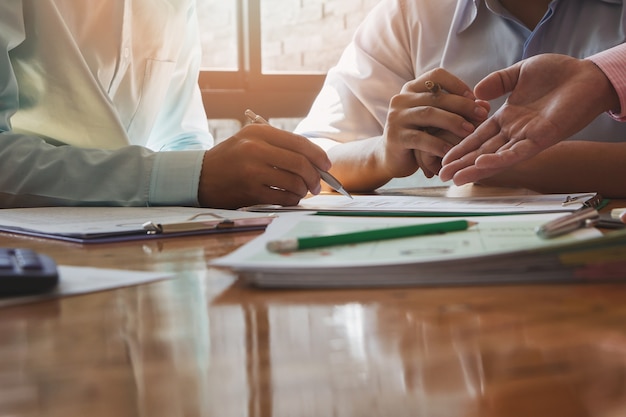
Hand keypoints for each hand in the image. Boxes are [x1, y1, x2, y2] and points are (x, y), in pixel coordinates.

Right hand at [197, 124, 330, 207]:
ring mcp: (252, 170)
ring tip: (303, 191)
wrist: (199, 176)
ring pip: (294, 181)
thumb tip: (316, 160)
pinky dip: (293, 200)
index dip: (318, 155)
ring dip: (304, 190)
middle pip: (300, 163)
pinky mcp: (250, 191)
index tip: (326, 165)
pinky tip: (291, 198)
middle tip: (317, 184)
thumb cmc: (231, 159)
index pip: (299, 142)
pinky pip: (283, 197)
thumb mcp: (250, 140)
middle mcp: (255, 148)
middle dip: (315, 176)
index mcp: (259, 132)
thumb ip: (280, 146)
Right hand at [378, 68, 489, 178]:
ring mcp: (396, 117)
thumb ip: (457, 110)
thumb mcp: (437, 119)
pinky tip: (451, 150)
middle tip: (482, 114)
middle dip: (462, 105)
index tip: (475, 97)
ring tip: (470, 131)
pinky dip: (438, 144)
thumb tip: (485, 105)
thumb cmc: (420, 135)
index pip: (436, 76)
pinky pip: (420, 138)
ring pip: (428, 114)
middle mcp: (401, 99)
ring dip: (453, 122)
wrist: (392, 157)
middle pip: (435, 96)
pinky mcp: (395, 137)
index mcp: (412, 89)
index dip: (457, 84)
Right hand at [440, 54, 619, 184]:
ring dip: (475, 168)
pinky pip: (516, 152)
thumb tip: (476, 93)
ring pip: (496, 157)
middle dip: (462, 164)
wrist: (587, 74)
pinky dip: (499, 159)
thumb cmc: (558, 72)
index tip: (444, 158)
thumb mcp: (519, 72)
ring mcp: (527, 137)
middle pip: (482, 151)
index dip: (461, 147)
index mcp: (508, 118)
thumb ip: (497, 82)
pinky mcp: (541, 139)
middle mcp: (515, 132)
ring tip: (455, 178)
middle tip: (442, 176)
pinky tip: (481, 164)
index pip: (479, 136)